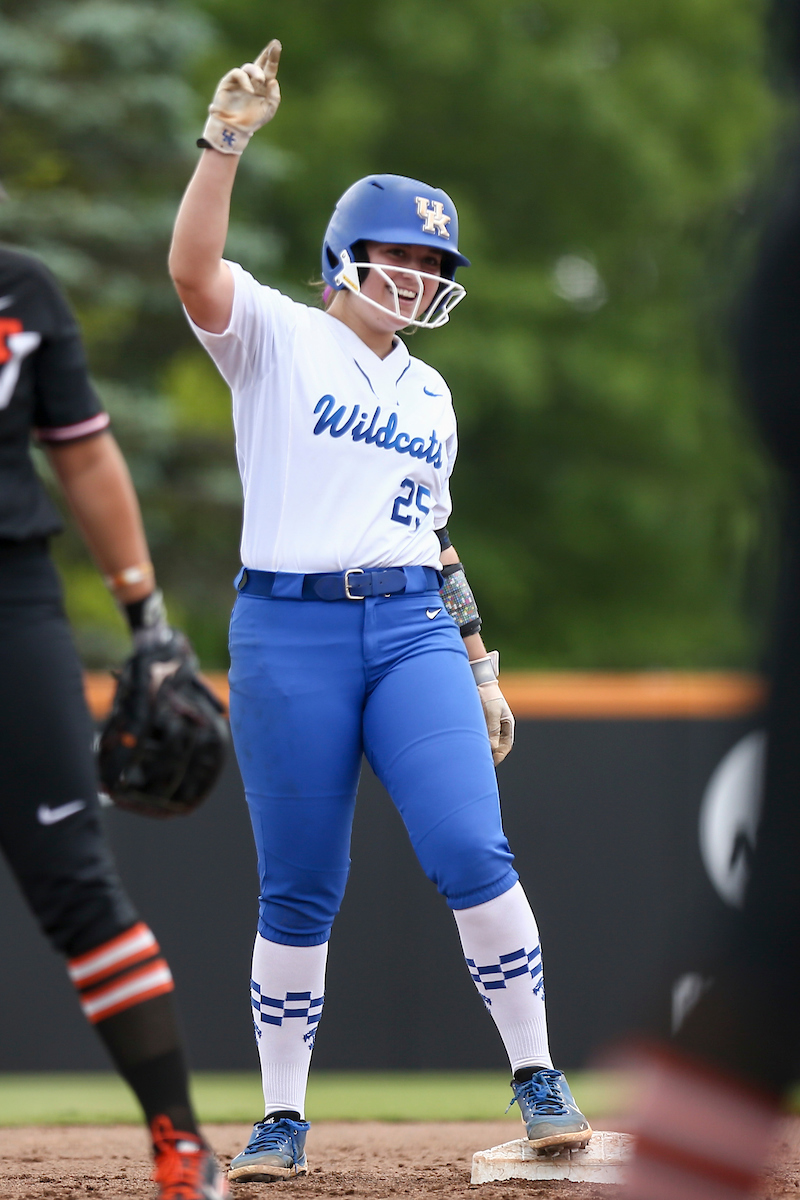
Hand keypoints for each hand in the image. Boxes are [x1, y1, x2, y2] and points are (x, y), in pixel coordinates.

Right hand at [200, 40, 281, 154]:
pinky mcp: (228, 82)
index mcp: (263, 85)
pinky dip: (245, 80)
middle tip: (275, 45)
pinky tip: (250, 89)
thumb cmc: (252, 121)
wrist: (235, 129)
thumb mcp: (268, 110)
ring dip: (257, 71)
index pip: (269, 68)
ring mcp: (240, 80)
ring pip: (249, 67)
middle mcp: (252, 80)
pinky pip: (238, 74)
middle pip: (260, 62)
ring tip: (261, 80)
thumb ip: (274, 97)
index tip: (277, 44)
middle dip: (268, 53)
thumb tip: (273, 80)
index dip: (273, 57)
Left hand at [471, 652, 514, 764]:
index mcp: (507, 724)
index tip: (491, 763)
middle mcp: (499, 726)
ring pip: (487, 742)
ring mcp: (489, 725)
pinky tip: (467, 746)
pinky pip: (479, 736)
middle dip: (490, 756)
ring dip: (481, 749)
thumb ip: (492, 729)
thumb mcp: (491, 710)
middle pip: (496, 746)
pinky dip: (475, 742)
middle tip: (480, 764)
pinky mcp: (479, 722)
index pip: (506, 745)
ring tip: (472, 757)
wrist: (477, 681)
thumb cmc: (487, 694)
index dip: (499, 755)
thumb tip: (491, 747)